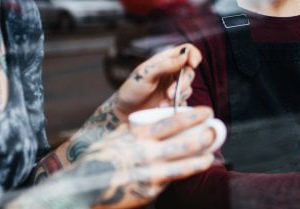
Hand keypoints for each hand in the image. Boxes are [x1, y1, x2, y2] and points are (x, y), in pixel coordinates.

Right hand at [12, 107, 216, 208]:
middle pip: (182, 140)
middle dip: (203, 133)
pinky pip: (172, 178)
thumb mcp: (115, 137)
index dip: (191, 115)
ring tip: (213, 151)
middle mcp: (145, 150)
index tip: (205, 111)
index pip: (170, 121)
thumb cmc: (98, 160)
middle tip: (217, 128)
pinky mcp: (148, 189)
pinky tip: (199, 166)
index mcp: (137, 133)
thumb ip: (134, 130)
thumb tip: (151, 120)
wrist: (82, 186)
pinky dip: (188, 171)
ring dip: (201, 155)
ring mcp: (148, 170)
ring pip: (182, 161)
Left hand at [115, 43, 201, 116]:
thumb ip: (165, 64)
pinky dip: (177, 105)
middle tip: (169, 93)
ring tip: (163, 103)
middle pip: (190, 71)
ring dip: (178, 96)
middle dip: (183, 83)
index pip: (187, 50)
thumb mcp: (145, 74)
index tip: (192, 64)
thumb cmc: (132, 90)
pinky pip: (185, 101)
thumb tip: (184, 55)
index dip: (193, 54)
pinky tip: (163, 108)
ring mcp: (175, 87)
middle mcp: (172, 72)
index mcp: (165, 60)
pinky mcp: (176, 101)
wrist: (125, 112)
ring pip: (189, 88)